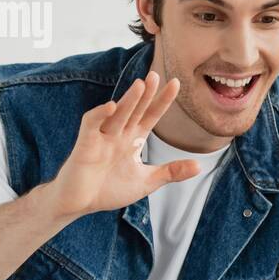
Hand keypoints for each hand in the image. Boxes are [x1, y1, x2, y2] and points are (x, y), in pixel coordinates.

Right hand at [45, 71, 199, 218]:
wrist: (79, 204)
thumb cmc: (108, 190)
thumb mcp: (146, 181)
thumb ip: (170, 172)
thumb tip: (199, 166)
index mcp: (132, 140)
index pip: (150, 116)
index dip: (162, 101)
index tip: (176, 83)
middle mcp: (118, 135)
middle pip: (134, 109)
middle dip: (145, 93)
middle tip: (155, 75)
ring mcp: (101, 138)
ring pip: (116, 114)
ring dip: (128, 100)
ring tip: (140, 85)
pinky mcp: (85, 146)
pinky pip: (91, 125)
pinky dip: (99, 115)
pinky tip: (111, 107)